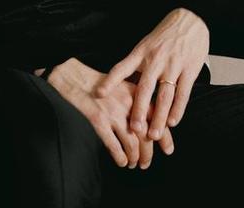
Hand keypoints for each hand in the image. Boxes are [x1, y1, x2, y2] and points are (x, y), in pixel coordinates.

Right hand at [46, 57, 173, 168]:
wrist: (76, 79)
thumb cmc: (101, 84)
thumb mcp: (123, 86)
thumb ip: (138, 101)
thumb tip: (152, 122)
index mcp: (136, 93)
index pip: (157, 117)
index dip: (164, 136)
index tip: (168, 149)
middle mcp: (127, 103)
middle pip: (146, 133)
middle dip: (148, 152)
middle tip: (147, 163)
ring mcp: (113, 112)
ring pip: (132, 142)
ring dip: (135, 157)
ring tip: (134, 164)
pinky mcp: (98, 120)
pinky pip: (113, 144)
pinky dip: (120, 157)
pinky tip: (122, 162)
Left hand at [97, 8, 208, 141]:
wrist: (191, 19)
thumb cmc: (165, 35)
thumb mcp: (146, 44)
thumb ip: (138, 64)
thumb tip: (124, 88)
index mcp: (141, 52)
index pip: (122, 67)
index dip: (110, 81)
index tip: (98, 94)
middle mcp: (156, 59)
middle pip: (145, 88)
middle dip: (139, 111)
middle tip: (134, 130)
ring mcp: (174, 64)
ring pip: (165, 95)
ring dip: (159, 117)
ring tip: (154, 135)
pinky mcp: (190, 69)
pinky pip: (183, 93)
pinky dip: (178, 109)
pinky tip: (173, 122)